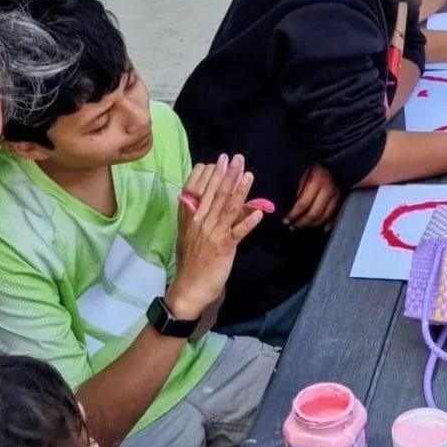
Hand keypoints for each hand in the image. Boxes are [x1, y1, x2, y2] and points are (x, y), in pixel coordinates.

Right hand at [169, 157, 263, 320]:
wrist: (188, 288)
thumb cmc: (192, 261)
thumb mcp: (193, 234)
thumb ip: (205, 216)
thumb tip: (219, 199)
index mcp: (190, 218)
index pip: (198, 190)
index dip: (210, 174)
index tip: (220, 160)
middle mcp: (200, 222)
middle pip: (215, 194)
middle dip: (227, 175)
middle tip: (237, 157)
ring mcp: (212, 234)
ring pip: (227, 208)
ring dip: (240, 191)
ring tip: (249, 175)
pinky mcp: (223, 248)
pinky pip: (237, 232)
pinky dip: (248, 222)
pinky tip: (258, 212)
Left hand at [284, 164, 341, 230]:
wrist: (338, 155)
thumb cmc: (317, 161)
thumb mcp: (305, 169)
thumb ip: (298, 184)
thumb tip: (288, 202)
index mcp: (317, 181)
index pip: (303, 204)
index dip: (293, 214)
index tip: (286, 219)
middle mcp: (328, 189)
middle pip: (314, 213)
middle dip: (302, 222)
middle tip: (292, 226)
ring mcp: (338, 194)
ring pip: (325, 216)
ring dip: (313, 224)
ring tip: (302, 226)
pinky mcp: (344, 196)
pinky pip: (337, 213)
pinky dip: (330, 223)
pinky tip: (323, 227)